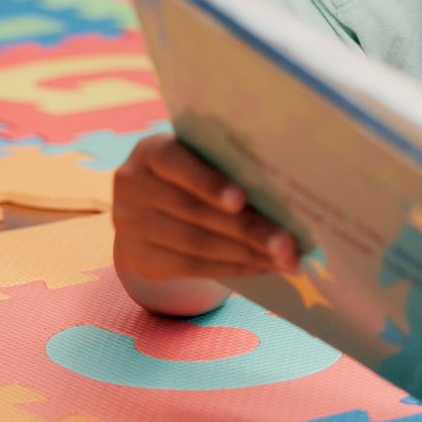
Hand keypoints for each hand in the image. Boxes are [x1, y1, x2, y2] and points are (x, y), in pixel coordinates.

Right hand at [111, 133, 298, 287]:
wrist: (145, 205)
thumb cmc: (190, 172)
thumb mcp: (196, 157)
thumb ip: (225, 166)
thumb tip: (282, 195)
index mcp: (150, 152)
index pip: (175, 163)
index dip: (208, 183)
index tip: (241, 200)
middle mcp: (134, 188)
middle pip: (195, 212)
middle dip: (248, 230)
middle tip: (289, 245)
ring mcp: (132, 228)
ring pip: (198, 245)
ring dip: (247, 255)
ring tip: (286, 260)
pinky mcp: (142, 260)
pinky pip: (193, 268)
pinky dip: (233, 268)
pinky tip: (262, 267)